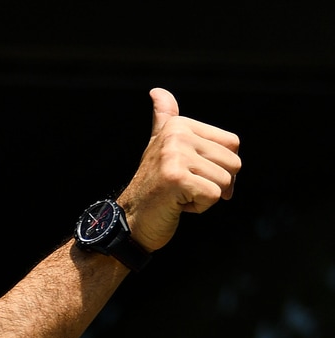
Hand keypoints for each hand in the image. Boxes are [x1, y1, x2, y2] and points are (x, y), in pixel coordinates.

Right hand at [119, 88, 241, 252]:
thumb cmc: (152, 186)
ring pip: (225, 181)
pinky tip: (177, 205)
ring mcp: (174, 156)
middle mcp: (176, 136)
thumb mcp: (159, 147)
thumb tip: (157, 91)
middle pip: (233, 163)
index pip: (233, 145)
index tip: (191, 174)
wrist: (130, 221)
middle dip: (215, 184)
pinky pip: (213, 196)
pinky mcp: (176, 179)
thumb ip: (164, 118)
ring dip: (206, 197)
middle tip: (185, 189)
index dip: (220, 167)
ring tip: (179, 196)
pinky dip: (199, 208)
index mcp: (178, 125)